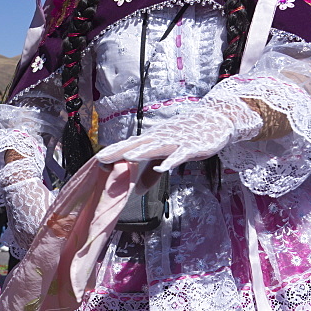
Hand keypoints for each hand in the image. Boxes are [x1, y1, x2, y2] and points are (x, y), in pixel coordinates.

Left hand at [96, 97, 262, 173]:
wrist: (215, 118)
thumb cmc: (187, 137)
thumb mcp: (165, 157)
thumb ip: (151, 175)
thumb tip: (137, 192)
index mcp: (152, 140)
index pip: (128, 147)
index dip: (113, 155)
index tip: (95, 163)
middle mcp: (160, 138)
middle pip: (136, 145)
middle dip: (118, 152)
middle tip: (100, 159)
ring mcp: (175, 141)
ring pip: (156, 146)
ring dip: (142, 152)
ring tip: (127, 157)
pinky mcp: (191, 146)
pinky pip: (179, 154)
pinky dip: (171, 160)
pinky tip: (163, 167)